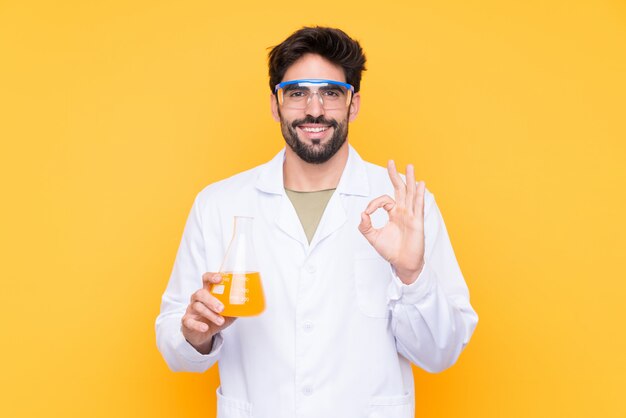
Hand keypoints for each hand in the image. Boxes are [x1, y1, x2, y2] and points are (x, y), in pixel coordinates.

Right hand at [181, 272, 235, 353]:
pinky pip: (189, 321)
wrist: (201, 334)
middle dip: (212, 300)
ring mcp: (191, 309)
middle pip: (201, 293)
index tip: (220, 278)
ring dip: (210, 314)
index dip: (211, 277)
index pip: (206, 279)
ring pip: (197, 307)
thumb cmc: (214, 318)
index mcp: (208, 292)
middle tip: (222, 308)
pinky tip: (205, 327)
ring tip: (220, 321)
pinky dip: (198, 325)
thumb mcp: (227, 312)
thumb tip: (252, 304)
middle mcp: (198, 298)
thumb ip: (236, 307)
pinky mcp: (187, 321)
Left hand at [358, 161, 425, 283]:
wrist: (403, 264)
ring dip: (410, 179)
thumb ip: (365, 226)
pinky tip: (420, 184)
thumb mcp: (373, 238)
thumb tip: (362, 214)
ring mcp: (411, 215)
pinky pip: (418, 206)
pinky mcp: (417, 222)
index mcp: (393, 213)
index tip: (367, 212)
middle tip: (391, 161)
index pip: (384, 200)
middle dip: (395, 175)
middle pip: (400, 189)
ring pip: (410, 194)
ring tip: (410, 166)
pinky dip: (419, 195)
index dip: (374, 203)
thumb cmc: (391, 251)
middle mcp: (403, 211)